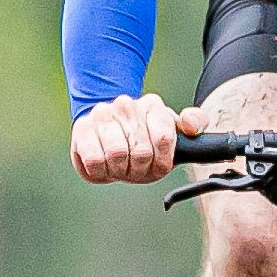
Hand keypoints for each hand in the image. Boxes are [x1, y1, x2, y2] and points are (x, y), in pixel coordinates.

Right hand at [72, 94, 192, 185]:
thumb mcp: (171, 129)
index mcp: (152, 105)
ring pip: (117, 155)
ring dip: (120, 169)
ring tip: (119, 164)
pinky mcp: (82, 130)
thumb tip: (191, 125)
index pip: (165, 138)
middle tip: (135, 166)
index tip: (156, 162)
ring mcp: (103, 115)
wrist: (105, 129)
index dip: (162, 160)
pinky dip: (101, 171)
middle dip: (140, 168)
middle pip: (141, 152)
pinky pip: (95, 160)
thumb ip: (193, 123)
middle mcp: (127, 105)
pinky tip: (104, 164)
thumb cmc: (142, 136)